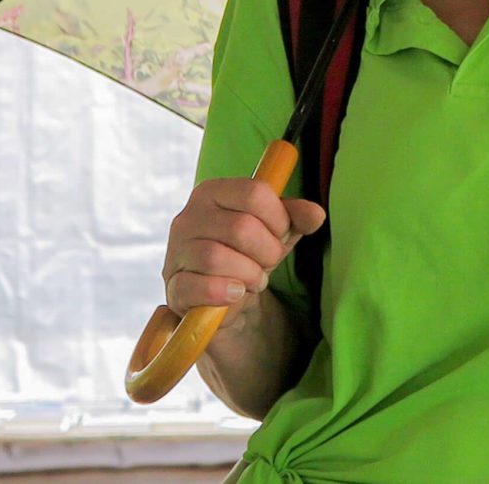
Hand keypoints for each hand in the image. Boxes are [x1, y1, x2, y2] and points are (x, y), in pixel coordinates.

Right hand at [162, 177, 325, 317]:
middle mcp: (188, 216)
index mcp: (212, 192)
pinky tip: (236, 294)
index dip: (278, 218)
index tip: (280, 233)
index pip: (254, 192)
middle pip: (241, 228)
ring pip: (217, 258)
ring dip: (249, 275)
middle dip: (266, 252)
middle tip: (267, 263)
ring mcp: (177, 252)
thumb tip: (315, 213)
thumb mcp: (276, 231)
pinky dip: (224, 293)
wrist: (224, 298)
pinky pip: (197, 287)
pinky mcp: (173, 287)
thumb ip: (296, 217)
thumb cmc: (248, 254)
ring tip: (253, 280)